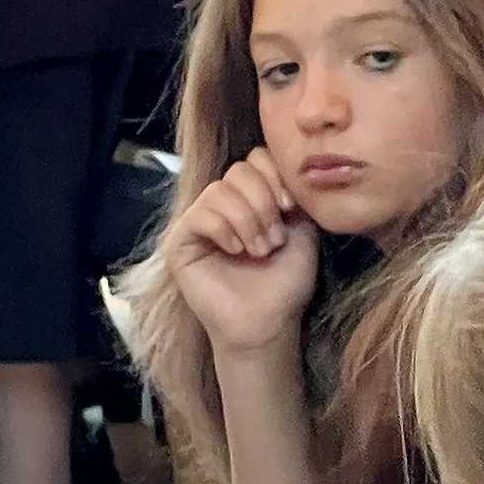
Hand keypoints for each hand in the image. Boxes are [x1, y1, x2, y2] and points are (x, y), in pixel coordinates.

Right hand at [163, 148, 318, 358]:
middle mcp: (224, 203)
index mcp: (252, 198)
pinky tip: (235, 252)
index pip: (257, 158)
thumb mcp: (303, 235)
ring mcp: (199, 220)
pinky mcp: (180, 240)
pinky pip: (200, 215)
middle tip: (274, 239)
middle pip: (239, 170)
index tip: (290, 208)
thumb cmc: (285, 285)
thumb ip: (297, 199)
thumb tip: (291, 172)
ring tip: (258, 251)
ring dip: (247, 221)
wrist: (267, 324)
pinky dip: (224, 231)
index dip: (275, 176)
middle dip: (263, 203)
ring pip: (220, 191)